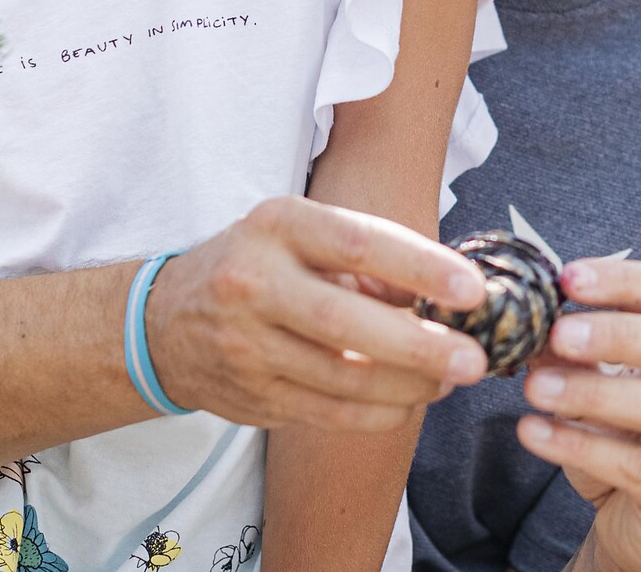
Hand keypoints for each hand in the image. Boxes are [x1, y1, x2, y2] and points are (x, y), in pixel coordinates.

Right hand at [146, 196, 488, 430]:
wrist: (163, 322)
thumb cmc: (257, 262)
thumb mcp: (297, 233)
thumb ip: (363, 259)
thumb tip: (444, 294)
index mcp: (275, 226)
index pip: (356, 242)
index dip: (419, 267)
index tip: (473, 290)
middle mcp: (253, 283)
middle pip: (345, 323)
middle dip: (419, 346)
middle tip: (477, 359)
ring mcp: (246, 346)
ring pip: (341, 379)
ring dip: (409, 385)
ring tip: (453, 377)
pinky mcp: (250, 397)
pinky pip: (329, 414)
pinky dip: (379, 413)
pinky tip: (412, 400)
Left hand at [516, 259, 640, 571]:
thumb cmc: (634, 437)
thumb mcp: (606, 382)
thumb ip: (577, 349)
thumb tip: (530, 322)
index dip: (624, 281)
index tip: (567, 278)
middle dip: (622, 334)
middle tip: (558, 333)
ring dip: (595, 392)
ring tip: (535, 387)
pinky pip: (636, 468)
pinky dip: (577, 446)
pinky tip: (532, 431)